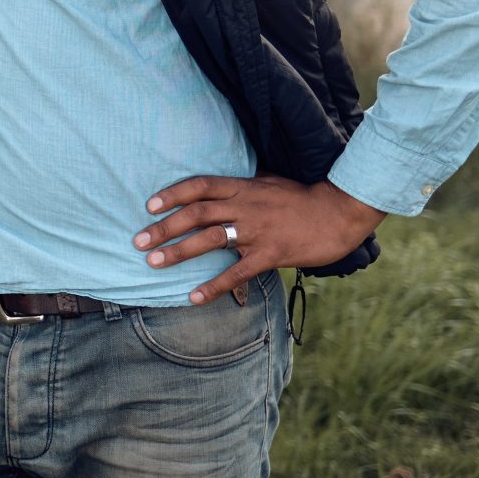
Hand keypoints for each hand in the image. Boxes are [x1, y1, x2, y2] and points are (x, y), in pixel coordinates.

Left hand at [132, 174, 386, 304]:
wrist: (340, 212)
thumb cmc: (303, 198)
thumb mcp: (270, 181)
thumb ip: (244, 184)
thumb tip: (220, 187)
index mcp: (243, 187)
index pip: (200, 186)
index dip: (172, 194)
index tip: (148, 205)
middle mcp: (245, 207)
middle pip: (196, 214)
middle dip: (164, 227)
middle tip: (138, 241)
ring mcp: (258, 231)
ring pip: (210, 239)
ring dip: (179, 252)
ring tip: (153, 262)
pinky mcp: (271, 254)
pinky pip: (237, 272)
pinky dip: (214, 285)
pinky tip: (194, 296)